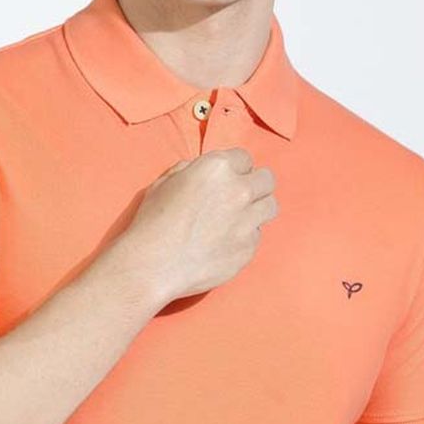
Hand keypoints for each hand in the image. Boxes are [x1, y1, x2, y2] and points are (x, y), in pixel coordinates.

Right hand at [124, 147, 277, 305]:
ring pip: (270, 207)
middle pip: (266, 180)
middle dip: (254, 185)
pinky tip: (224, 243)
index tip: (227, 180)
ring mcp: (248, 221)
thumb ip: (190, 170)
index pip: (245, 158)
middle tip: (238, 198)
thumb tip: (200, 170)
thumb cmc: (152, 222)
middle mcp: (239, 191)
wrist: (152, 265)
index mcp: (218, 168)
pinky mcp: (249, 248)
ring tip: (237, 219)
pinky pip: (257, 236)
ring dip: (256, 209)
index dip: (235, 169)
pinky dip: (245, 237)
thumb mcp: (165, 183)